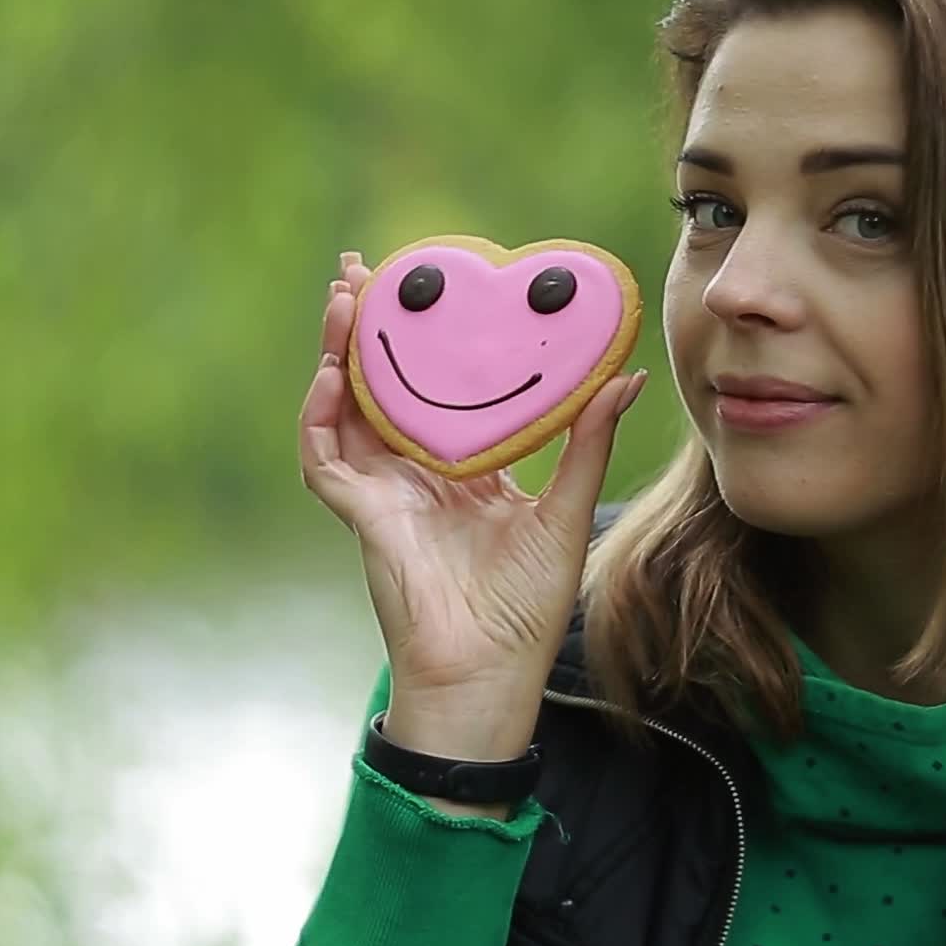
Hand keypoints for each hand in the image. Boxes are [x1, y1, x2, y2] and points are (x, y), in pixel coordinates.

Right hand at [299, 251, 646, 761]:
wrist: (489, 674)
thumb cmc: (526, 607)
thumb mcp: (565, 511)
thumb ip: (586, 443)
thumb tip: (625, 379)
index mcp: (462, 470)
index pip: (437, 389)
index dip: (429, 341)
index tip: (435, 288)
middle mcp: (416, 474)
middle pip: (383, 386)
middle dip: (369, 329)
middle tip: (365, 271)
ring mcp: (384, 494)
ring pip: (346, 410)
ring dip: (339, 354)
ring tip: (343, 299)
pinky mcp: (362, 518)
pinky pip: (326, 461)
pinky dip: (320, 419)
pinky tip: (332, 376)